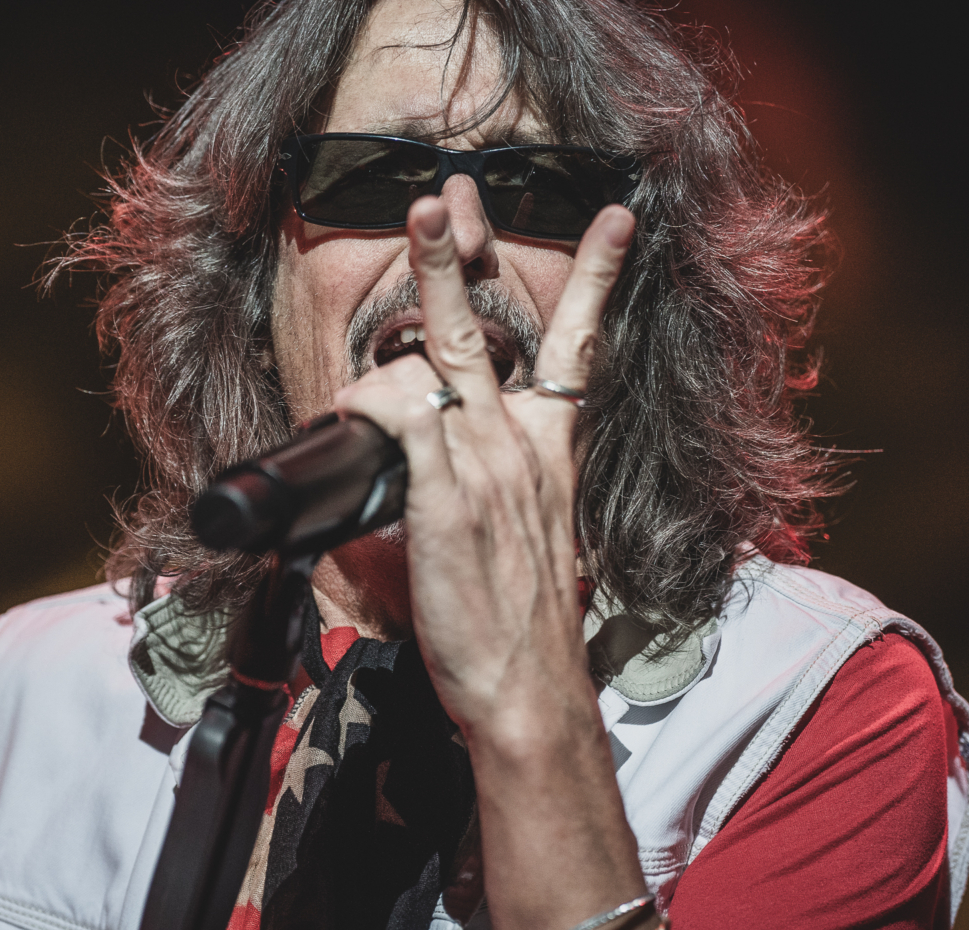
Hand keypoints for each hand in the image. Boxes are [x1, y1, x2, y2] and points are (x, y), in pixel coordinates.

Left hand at [333, 196, 634, 740]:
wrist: (529, 693)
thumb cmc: (519, 627)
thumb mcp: (524, 542)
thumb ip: (490, 489)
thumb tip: (434, 467)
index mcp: (552, 456)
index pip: (579, 352)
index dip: (596, 282)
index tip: (613, 223)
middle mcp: (524, 450)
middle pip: (496, 333)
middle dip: (462, 258)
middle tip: (444, 196)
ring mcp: (487, 470)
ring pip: (446, 360)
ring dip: (422, 293)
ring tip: (418, 227)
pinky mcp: (448, 501)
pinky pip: (409, 421)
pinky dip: (377, 399)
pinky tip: (355, 399)